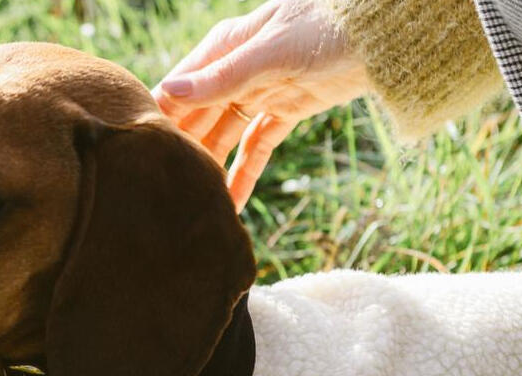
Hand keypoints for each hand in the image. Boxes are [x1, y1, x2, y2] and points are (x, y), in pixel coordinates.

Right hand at [153, 0, 367, 211]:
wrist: (381, 35)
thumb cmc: (327, 25)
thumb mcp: (271, 54)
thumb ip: (222, 78)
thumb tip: (170, 92)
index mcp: (222, 49)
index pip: (178, 90)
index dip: (159, 122)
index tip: (140, 158)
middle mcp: (234, 72)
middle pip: (197, 119)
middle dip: (182, 152)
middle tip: (162, 192)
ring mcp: (259, 93)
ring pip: (224, 138)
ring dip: (210, 168)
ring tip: (192, 203)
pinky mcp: (284, 112)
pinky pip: (256, 149)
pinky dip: (244, 175)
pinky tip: (231, 204)